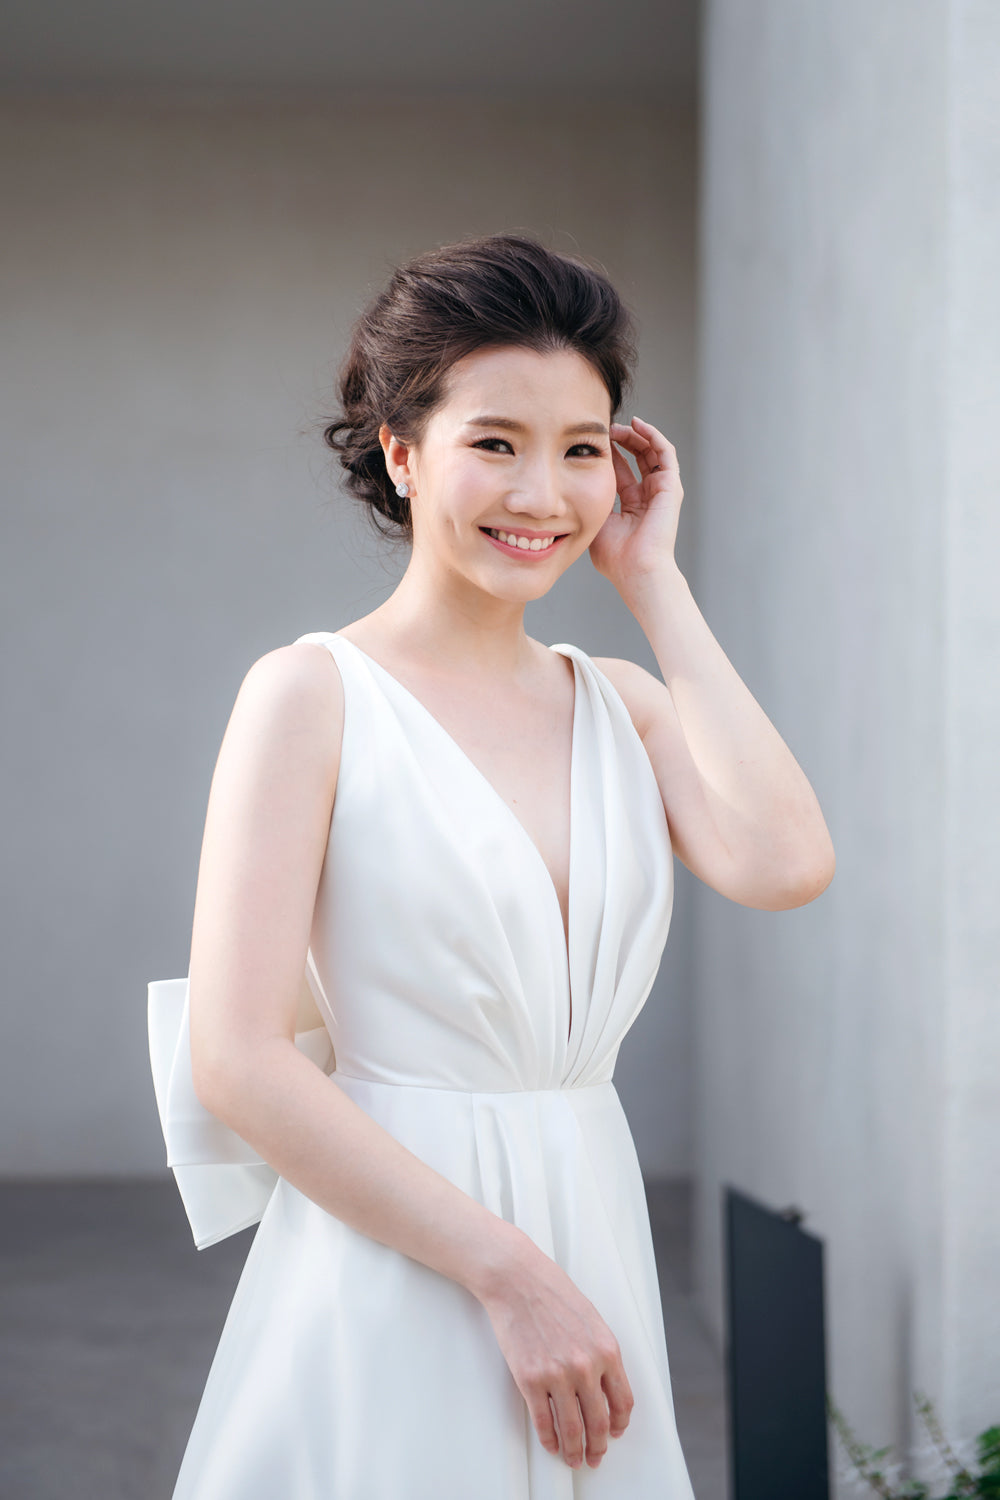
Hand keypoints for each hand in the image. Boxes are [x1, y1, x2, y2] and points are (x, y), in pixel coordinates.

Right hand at [477, 1242, 632, 1469]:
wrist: (517, 1280)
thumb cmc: (553, 1293)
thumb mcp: (591, 1320)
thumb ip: (601, 1354)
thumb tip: (605, 1387)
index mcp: (607, 1350)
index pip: (623, 1401)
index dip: (620, 1423)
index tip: (615, 1431)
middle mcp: (586, 1367)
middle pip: (598, 1422)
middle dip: (598, 1446)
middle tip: (596, 1456)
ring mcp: (557, 1375)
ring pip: (572, 1429)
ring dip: (575, 1450)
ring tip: (574, 1458)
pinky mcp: (529, 1379)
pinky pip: (543, 1422)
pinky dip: (549, 1439)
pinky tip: (551, 1444)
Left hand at [589, 416, 684, 598]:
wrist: (636, 571)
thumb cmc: (615, 557)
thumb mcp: (595, 522)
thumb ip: (588, 502)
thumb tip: (571, 485)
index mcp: (633, 505)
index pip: (622, 469)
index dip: (610, 452)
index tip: (592, 441)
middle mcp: (649, 495)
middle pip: (639, 456)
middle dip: (623, 439)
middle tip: (606, 429)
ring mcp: (662, 491)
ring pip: (653, 450)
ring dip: (637, 434)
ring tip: (619, 424)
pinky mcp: (671, 487)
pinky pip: (665, 452)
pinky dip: (653, 435)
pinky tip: (637, 425)